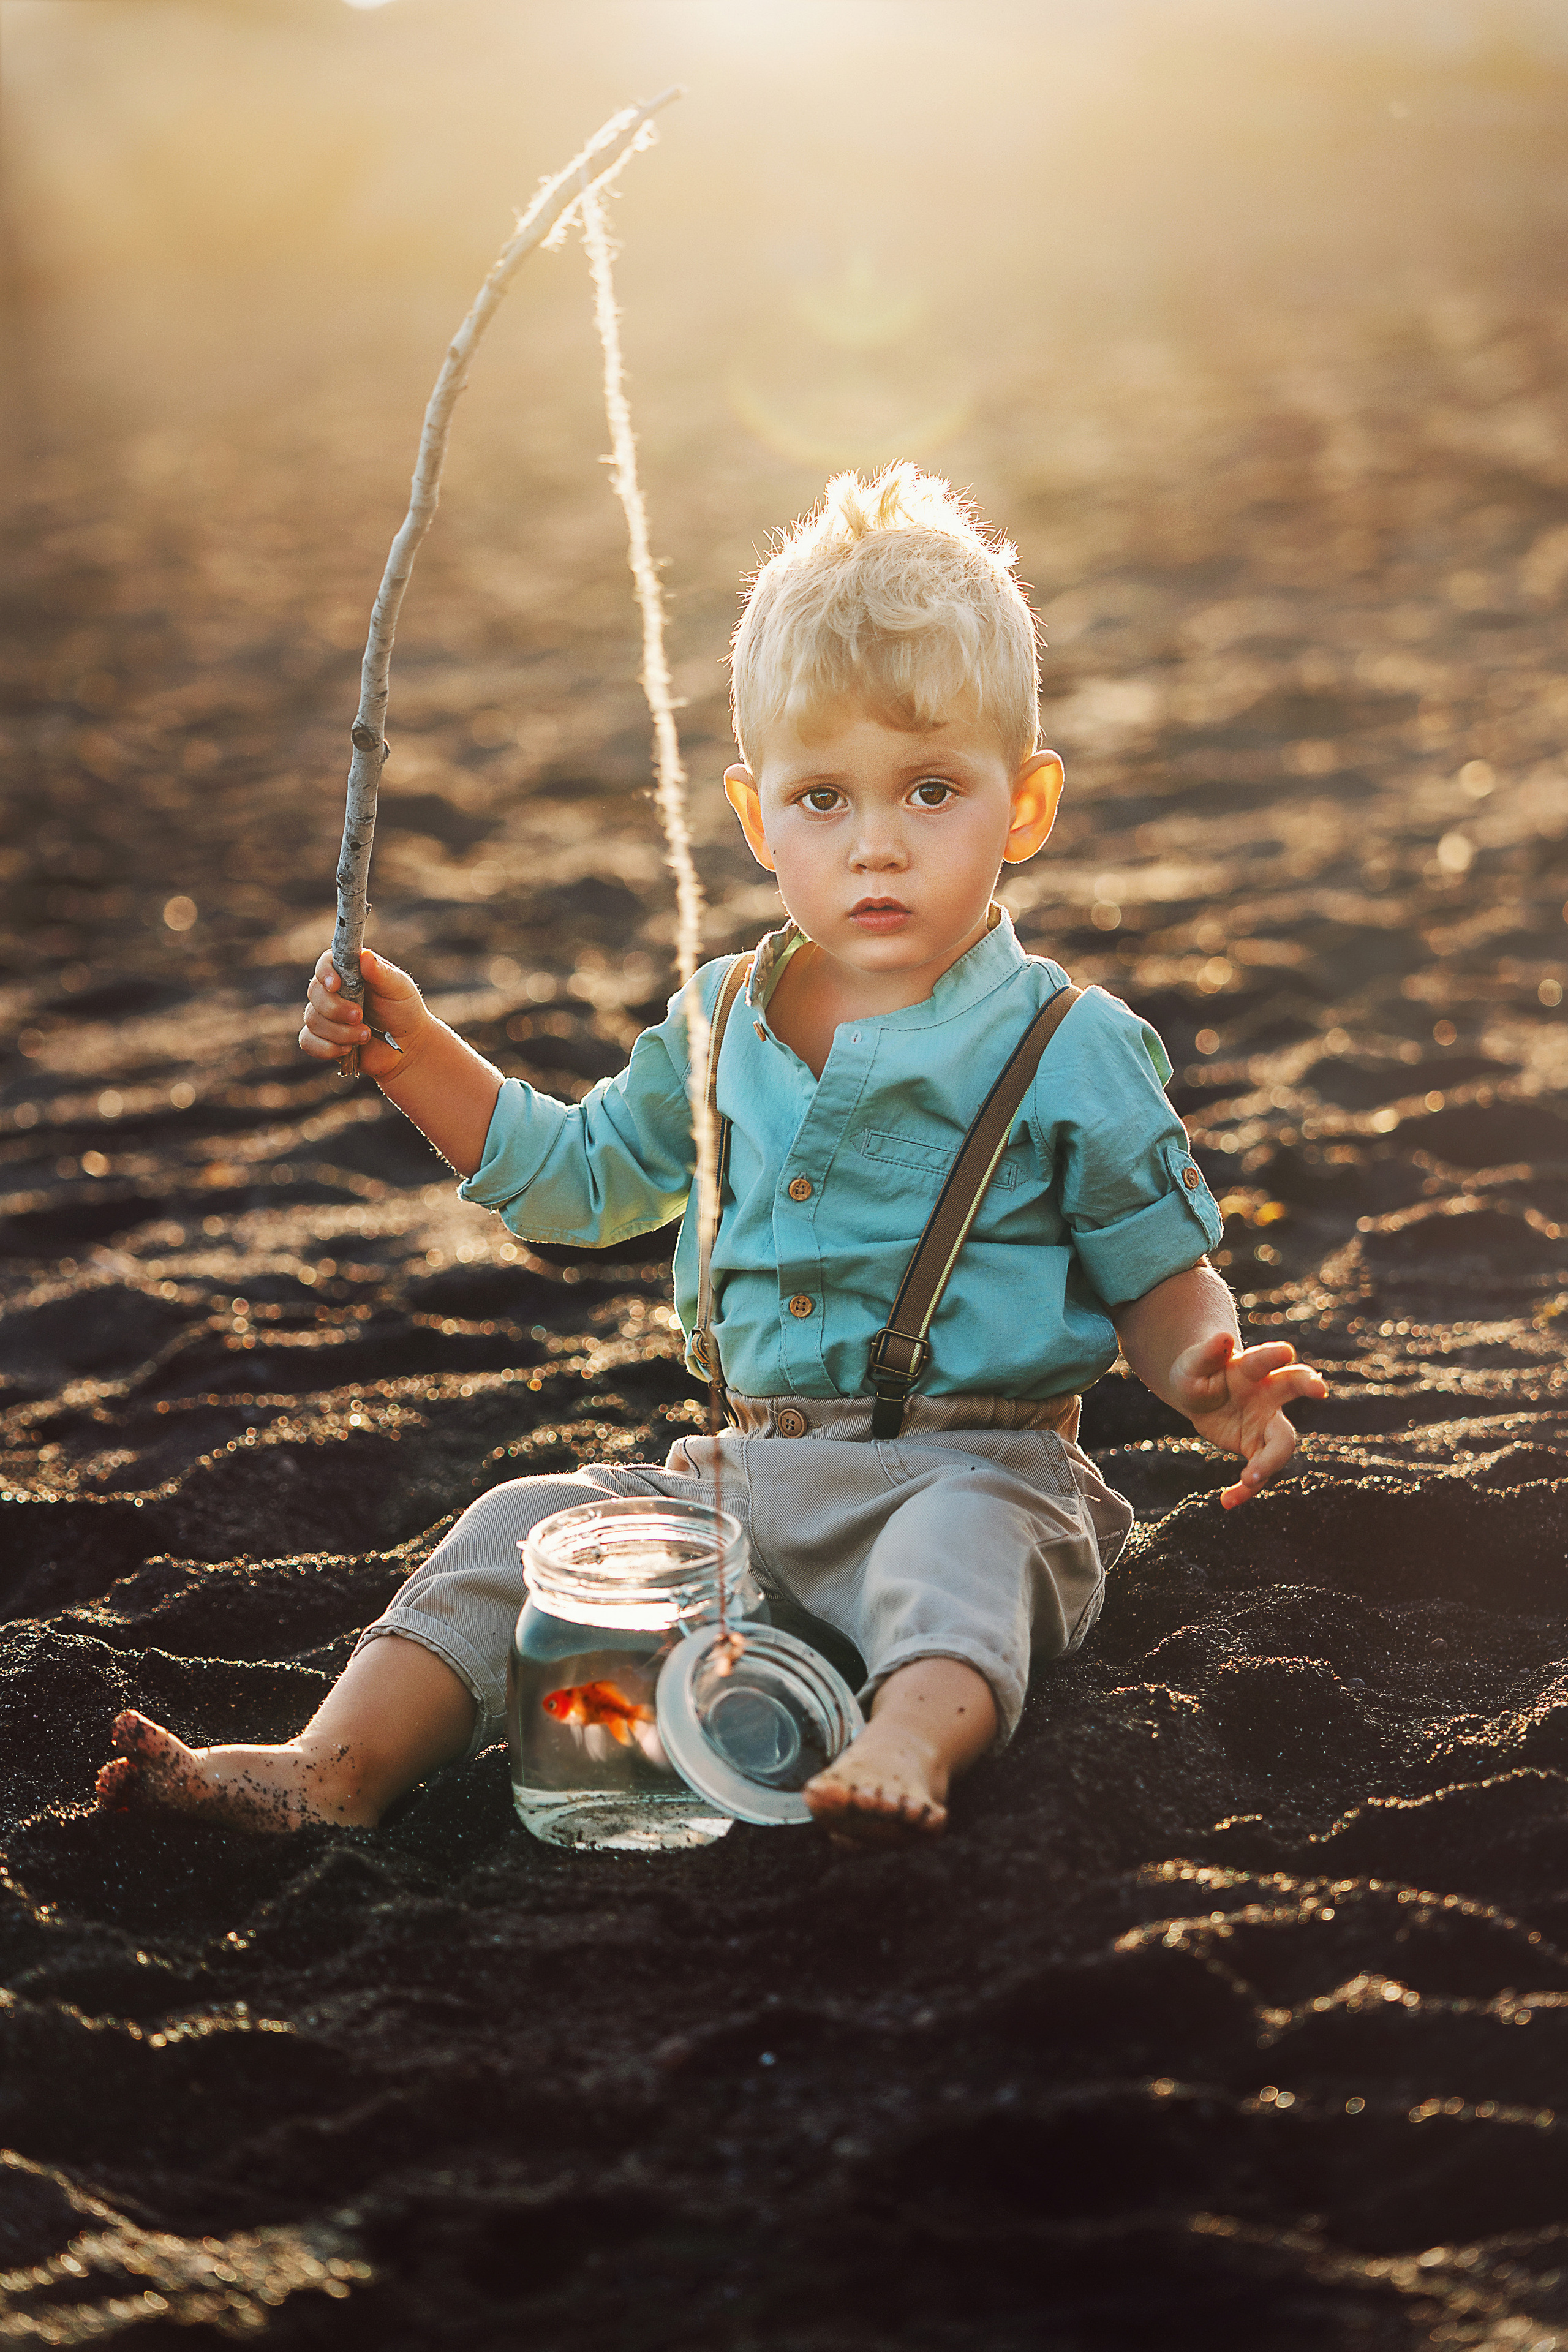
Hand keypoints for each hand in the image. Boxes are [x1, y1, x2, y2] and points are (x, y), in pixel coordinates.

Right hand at [299, 947, 430, 1080]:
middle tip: (360, 1017)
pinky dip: (327, 1047)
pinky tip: (348, 1050)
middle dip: (336, 1009)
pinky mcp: (324, 1039)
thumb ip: (381, 973)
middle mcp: (333, 991)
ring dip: (340, 1032)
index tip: (335, 985)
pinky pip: (308, 1042)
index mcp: (349, 972)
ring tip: (366, 1036)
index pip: (325, 963)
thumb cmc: (404, 1010)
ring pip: (313, 1020)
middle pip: (314, 993)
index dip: (325, 973)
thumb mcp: (399, 988)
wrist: (408, 1046)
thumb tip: (365, 955)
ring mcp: (326, 1015)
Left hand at [1168, 1332, 1326, 1509]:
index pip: (1264, 1359)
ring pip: (1282, 1442)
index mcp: (1251, 1369)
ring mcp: (1267, 1421)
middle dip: (1308, 1385)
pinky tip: (1227, 1501)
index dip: (1274, 1355)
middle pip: (1294, 1388)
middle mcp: (1268, 1393)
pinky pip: (1259, 1471)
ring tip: (1247, 1478)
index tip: (1285, 1351)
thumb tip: (1222, 1336)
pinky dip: (1245, 1489)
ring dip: (1269, 1461)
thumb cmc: (1197, 1372)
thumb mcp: (1193, 1364)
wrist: (1198, 1394)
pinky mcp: (1257, 1447)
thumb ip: (1208, 1353)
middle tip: (1319, 1388)